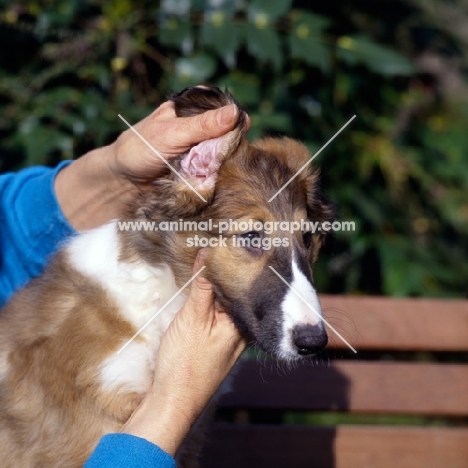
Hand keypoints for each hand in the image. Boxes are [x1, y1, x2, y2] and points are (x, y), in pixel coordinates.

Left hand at [55, 98, 243, 229]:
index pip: (225, 109)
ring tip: (213, 169)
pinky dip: (216, 175)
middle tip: (221, 157)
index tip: (238, 133)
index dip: (234, 121)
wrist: (124, 181)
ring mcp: (201, 148)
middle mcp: (200, 126)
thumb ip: (203, 125)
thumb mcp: (173, 133)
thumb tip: (235, 113)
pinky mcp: (201, 168)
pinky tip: (212, 179)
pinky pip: (217, 170)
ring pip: (225, 153)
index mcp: (193, 107)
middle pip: (229, 133)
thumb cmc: (140, 149)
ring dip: (223, 163)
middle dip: (229, 145)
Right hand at [119, 250, 245, 454]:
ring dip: (212, 283)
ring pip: (223, 301)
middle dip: (221, 269)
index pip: (240, 282)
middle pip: (233, 290)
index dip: (229, 260)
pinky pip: (215, 312)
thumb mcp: (193, 318)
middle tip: (209, 244)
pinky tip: (196, 288)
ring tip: (201, 259)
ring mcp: (228, 336)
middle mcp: (241, 328)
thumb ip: (203, 286)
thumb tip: (209, 253)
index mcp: (243, 322)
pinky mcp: (215, 341)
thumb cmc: (185, 363)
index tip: (220, 240)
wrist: (173, 402)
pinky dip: (206, 298)